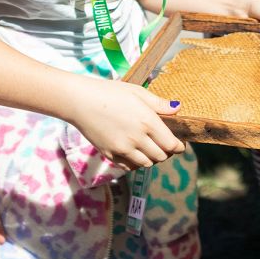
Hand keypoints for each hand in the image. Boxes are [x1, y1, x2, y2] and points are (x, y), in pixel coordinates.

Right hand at [65, 79, 184, 169]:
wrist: (80, 101)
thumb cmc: (110, 92)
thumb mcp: (137, 92)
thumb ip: (159, 103)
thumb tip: (177, 108)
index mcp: (147, 122)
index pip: (171, 144)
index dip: (179, 146)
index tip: (179, 144)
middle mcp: (137, 139)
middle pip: (161, 156)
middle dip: (166, 152)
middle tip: (165, 144)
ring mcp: (123, 149)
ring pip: (147, 164)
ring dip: (152, 158)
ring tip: (150, 147)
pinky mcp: (110, 155)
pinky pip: (130, 166)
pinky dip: (136, 162)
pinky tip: (135, 152)